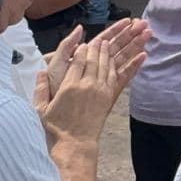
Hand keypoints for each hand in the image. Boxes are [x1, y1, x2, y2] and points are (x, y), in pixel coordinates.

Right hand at [39, 17, 147, 145]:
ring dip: (116, 49)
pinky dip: (130, 64)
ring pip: (108, 64)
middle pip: (96, 58)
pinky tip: (140, 54)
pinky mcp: (109, 97)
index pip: (79, 59)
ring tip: (119, 38)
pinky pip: (120, 76)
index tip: (86, 42)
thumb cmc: (55, 128)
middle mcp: (87, 84)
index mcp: (69, 85)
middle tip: (105, 36)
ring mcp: (100, 90)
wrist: (74, 144)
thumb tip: (40, 72)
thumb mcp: (40, 109)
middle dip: (101, 45)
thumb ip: (40, 88)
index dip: (83, 49)